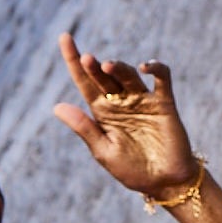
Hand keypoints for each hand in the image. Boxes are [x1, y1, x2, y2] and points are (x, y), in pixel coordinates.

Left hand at [52, 34, 198, 199]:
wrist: (164, 184)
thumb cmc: (132, 171)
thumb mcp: (104, 151)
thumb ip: (84, 128)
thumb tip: (57, 106)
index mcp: (102, 112)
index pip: (85, 82)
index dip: (73, 60)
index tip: (64, 38)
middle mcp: (120, 102)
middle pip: (104, 76)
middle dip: (94, 66)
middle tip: (87, 59)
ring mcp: (142, 100)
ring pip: (128, 75)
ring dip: (118, 68)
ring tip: (107, 66)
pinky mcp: (164, 103)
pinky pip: (161, 79)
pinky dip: (155, 69)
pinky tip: (145, 67)